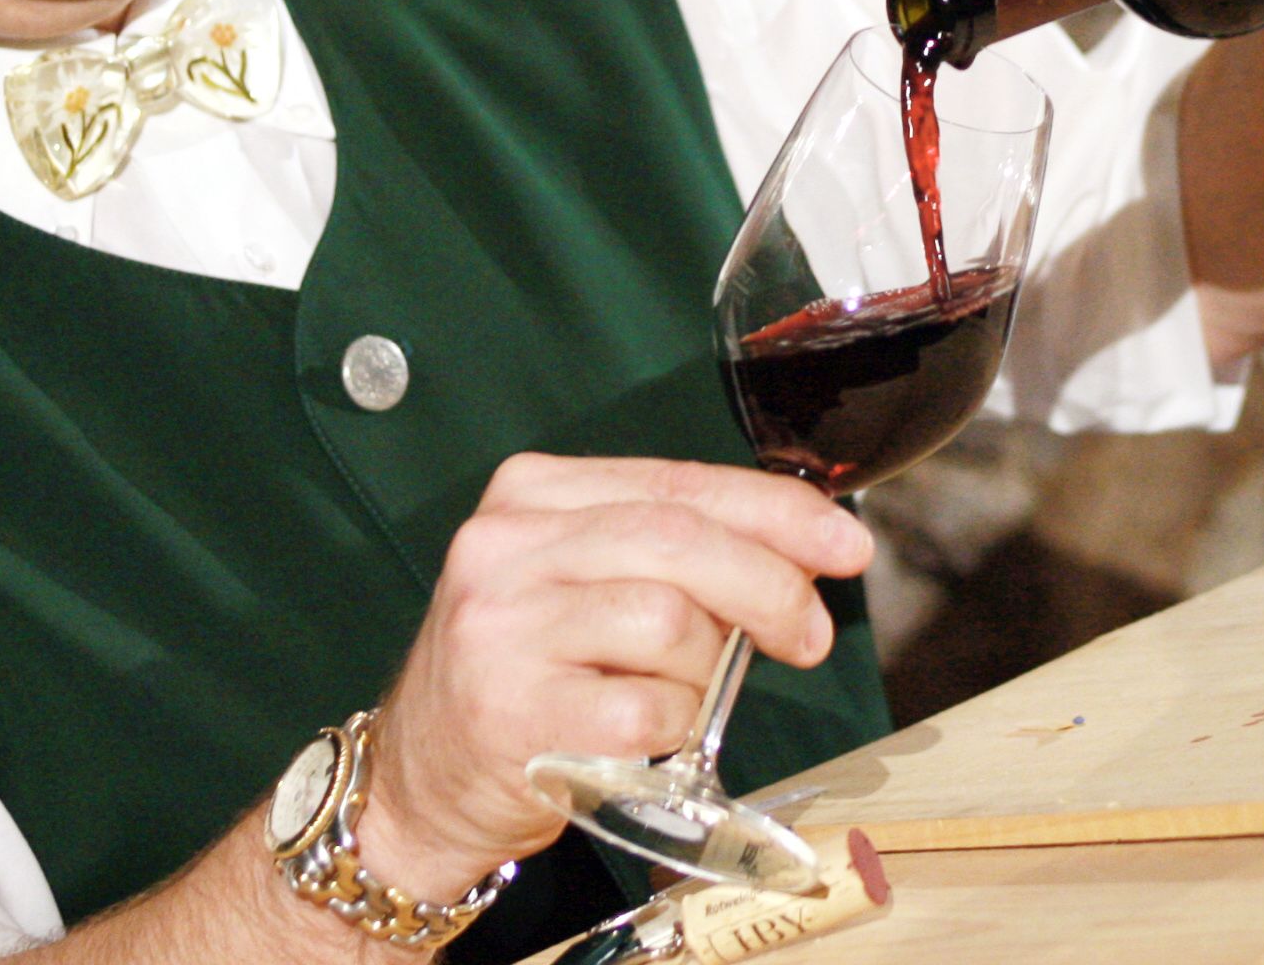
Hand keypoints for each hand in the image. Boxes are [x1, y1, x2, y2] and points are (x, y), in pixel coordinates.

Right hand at [353, 454, 872, 892]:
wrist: (420, 782)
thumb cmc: (528, 675)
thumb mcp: (581, 582)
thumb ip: (672, 553)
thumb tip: (806, 547)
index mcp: (531, 493)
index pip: (678, 482)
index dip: (775, 512)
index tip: (843, 543)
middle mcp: (505, 546)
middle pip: (681, 543)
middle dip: (770, 586)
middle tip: (808, 634)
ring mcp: (501, 628)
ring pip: (670, 623)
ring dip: (703, 672)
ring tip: (673, 698)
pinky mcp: (512, 712)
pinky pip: (646, 711)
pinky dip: (670, 727)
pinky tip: (641, 736)